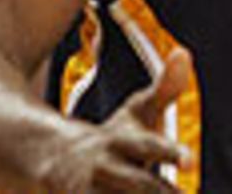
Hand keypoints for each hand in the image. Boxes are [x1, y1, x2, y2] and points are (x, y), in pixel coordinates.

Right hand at [37, 48, 196, 191]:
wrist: (41, 164)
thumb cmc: (106, 143)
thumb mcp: (133, 116)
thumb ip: (164, 89)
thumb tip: (185, 52)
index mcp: (120, 145)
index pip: (147, 146)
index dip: (167, 151)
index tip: (190, 159)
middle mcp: (102, 172)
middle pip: (139, 188)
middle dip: (161, 193)